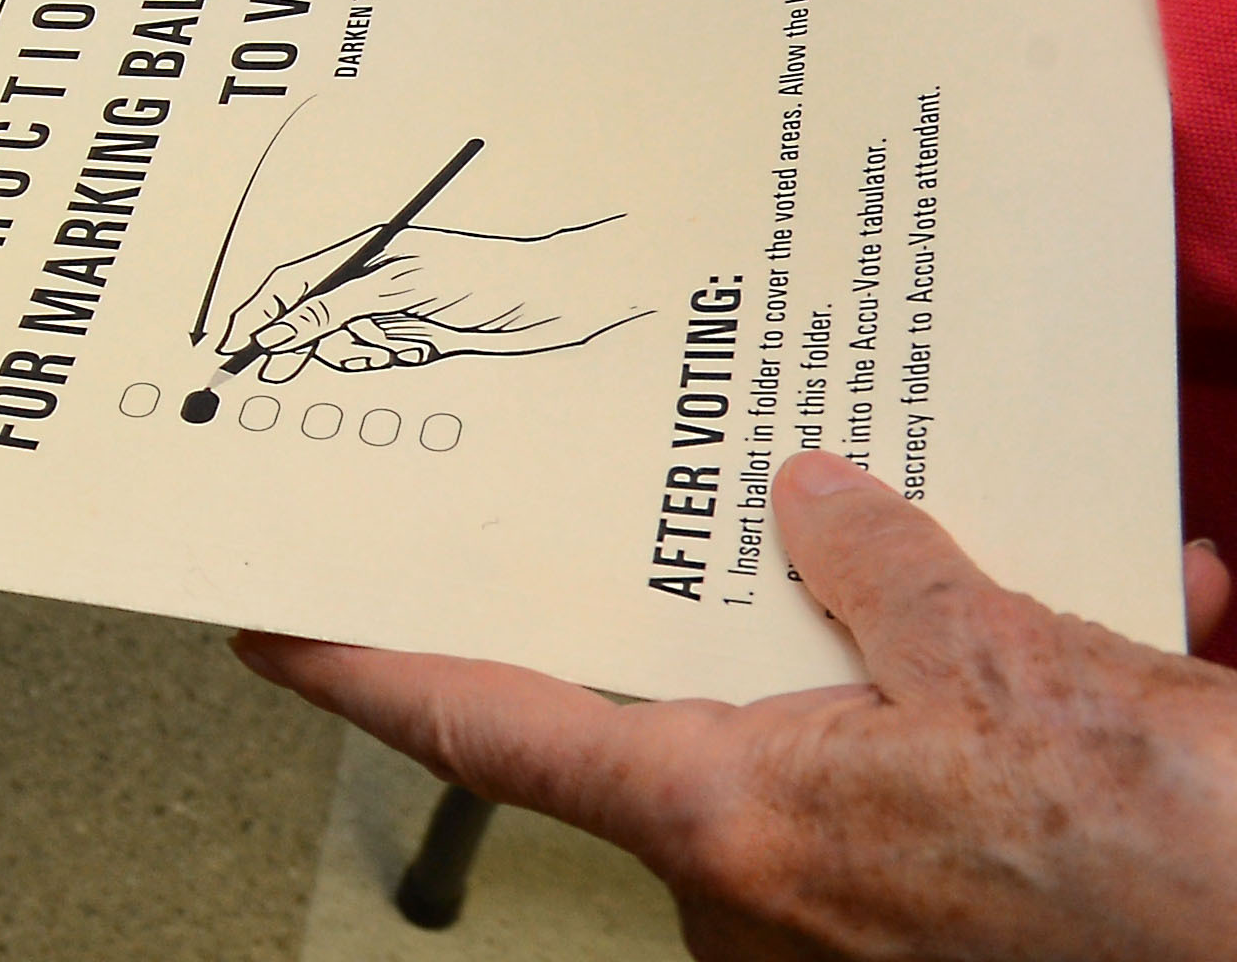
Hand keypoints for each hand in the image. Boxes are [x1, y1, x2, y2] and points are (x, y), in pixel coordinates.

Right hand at [227, 219, 619, 379]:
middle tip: (275, 374)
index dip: (254, 311)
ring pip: (341, 346)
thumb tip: (279, 333)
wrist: (554, 301)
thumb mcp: (400, 289)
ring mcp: (390, 312)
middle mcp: (369, 281)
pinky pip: (377, 361)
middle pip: (306, 317)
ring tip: (398, 349)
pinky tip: (422, 351)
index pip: (291, 282)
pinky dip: (390, 362)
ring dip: (358, 356)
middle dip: (296, 344)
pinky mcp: (414, 340)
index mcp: (361, 253)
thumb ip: (333, 312)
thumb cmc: (484, 278)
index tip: (227, 344)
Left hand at [240, 454, 1236, 959]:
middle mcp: (762, 896)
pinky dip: (1034, 725)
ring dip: (949, 661)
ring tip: (1076, 596)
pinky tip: (1148, 646)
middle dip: (780, 610)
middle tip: (825, 512)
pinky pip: (954, 800)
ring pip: (849, 743)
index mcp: (734, 816)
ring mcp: (851, 941)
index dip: (365, 668)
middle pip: (689, 715)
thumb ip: (890, 572)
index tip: (268, 624)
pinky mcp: (941, 950)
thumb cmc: (1184, 879)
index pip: (486, 722)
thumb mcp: (1026, 671)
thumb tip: (813, 497)